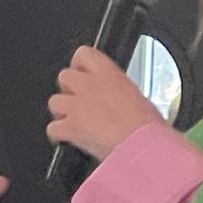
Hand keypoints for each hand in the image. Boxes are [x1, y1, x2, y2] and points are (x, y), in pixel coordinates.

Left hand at [45, 45, 166, 160]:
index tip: (83, 73)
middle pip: (64, 76)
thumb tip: (119, 100)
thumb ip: (120, 92)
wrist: (145, 148)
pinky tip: (68, 139)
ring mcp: (76, 106)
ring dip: (62, 112)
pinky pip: (53, 128)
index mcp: (108, 74)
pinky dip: (59, 135)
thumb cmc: (149, 128)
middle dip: (69, 89)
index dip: (80, 64)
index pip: (84, 54)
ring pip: (54, 101)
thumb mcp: (139, 99)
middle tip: (80, 102)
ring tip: (74, 122)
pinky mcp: (70, 127)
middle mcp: (88, 85)